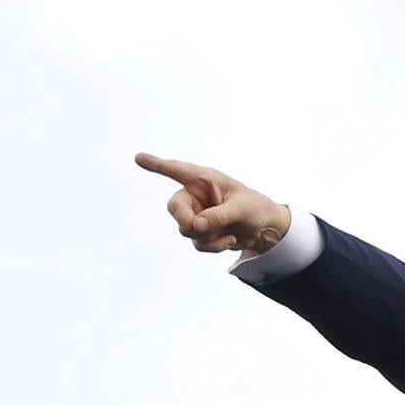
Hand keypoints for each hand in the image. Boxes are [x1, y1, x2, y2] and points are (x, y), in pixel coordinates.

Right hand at [136, 156, 291, 256]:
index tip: (139, 158)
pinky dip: (212, 246)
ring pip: (185, 229)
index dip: (157, 165)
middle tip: (202, 228)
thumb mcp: (242, 209)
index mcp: (204, 179)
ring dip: (207, 237)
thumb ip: (219, 215)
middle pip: (175, 209)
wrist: (264, 229)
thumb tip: (195, 225)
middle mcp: (196, 194)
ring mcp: (196, 213)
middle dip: (188, 222)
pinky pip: (197, 242)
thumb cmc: (256, 208)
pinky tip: (229, 239)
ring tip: (228, 233)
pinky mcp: (200, 230)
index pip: (177, 170)